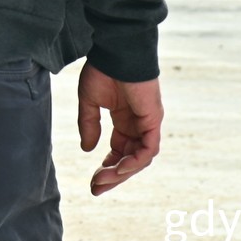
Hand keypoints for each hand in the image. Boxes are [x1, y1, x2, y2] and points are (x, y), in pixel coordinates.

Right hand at [78, 64, 162, 195]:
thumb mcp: (90, 102)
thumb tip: (88, 150)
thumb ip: (89, 125)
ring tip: (102, 181)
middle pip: (130, 159)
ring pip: (139, 158)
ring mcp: (148, 124)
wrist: (116, 52)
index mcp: (125, 120)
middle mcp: (138, 125)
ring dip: (121, 172)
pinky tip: (118, 168)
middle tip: (96, 189)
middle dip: (113, 176)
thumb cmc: (103, 70)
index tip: (93, 179)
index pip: (120, 150)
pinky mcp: (153, 120)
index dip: (108, 166)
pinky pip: (148, 149)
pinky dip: (135, 161)